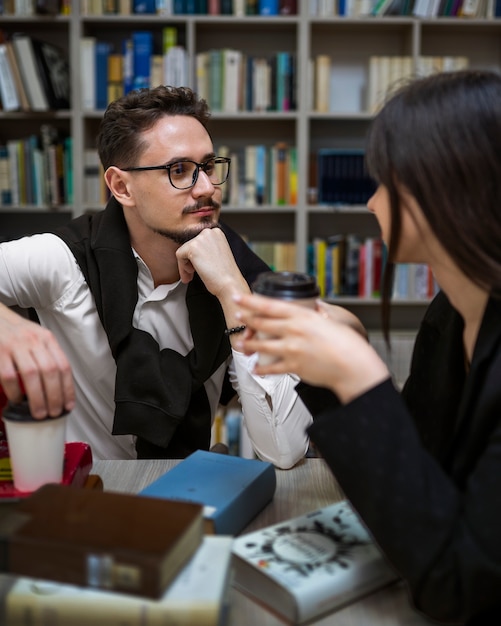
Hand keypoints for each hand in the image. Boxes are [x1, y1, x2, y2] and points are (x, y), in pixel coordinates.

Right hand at [0, 305, 74, 418]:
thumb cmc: (15, 331)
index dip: (68, 389)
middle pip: (50, 372)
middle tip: (53, 413)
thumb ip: (47, 356)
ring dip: (37, 398)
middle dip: (54, 397)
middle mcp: (34, 341)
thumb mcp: (36, 337)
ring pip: (32, 375)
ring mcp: (15, 345)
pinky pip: (9, 376)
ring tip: (39, 412)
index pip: (64, 366)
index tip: (68, 405)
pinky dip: (15, 391)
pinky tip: (17, 399)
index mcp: (47, 339)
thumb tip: (59, 386)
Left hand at [175, 228, 249, 340]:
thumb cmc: (226, 277)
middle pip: (188, 244)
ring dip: (186, 266)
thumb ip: (207, 248)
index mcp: (217, 232)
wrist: (230, 287)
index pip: (196, 239)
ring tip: (195, 276)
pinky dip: (183, 269)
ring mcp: (202, 239)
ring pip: (183, 251)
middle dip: (189, 260)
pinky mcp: (194, 248)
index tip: (201, 268)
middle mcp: (211, 231)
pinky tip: (192, 278)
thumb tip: (194, 242)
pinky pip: (179, 256)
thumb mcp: (217, 257)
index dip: (195, 256)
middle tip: (197, 274)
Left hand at [233, 293, 389, 403]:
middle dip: (247, 320)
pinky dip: (262, 369)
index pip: (270, 305)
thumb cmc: (346, 344)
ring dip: (249, 345)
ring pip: (262, 345)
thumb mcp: (329, 321)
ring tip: (241, 345)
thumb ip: (315, 318)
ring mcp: (291, 349)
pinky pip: (272, 368)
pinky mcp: (293, 366)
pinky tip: (256, 369)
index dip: (251, 301)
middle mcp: (294, 331)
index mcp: (302, 316)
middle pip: (262, 323)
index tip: (239, 297)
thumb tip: (314, 310)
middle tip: (237, 316)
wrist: (352, 365)